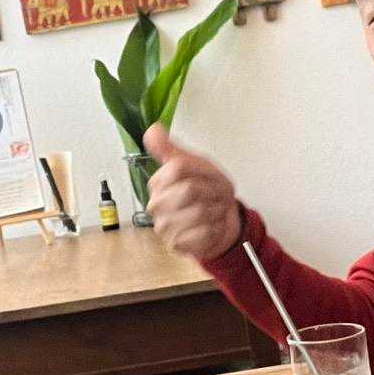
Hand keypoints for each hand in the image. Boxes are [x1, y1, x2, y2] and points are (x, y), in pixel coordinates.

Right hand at [143, 125, 242, 260]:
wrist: (221, 220)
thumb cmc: (207, 191)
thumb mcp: (194, 164)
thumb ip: (171, 149)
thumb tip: (152, 130)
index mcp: (157, 183)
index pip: (178, 168)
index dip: (202, 170)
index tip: (210, 176)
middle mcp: (155, 205)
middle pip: (190, 189)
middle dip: (212, 191)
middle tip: (216, 195)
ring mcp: (164, 226)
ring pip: (199, 211)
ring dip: (216, 210)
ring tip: (214, 210)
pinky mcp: (176, 245)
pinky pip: (203, 232)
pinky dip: (215, 228)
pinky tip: (211, 227)